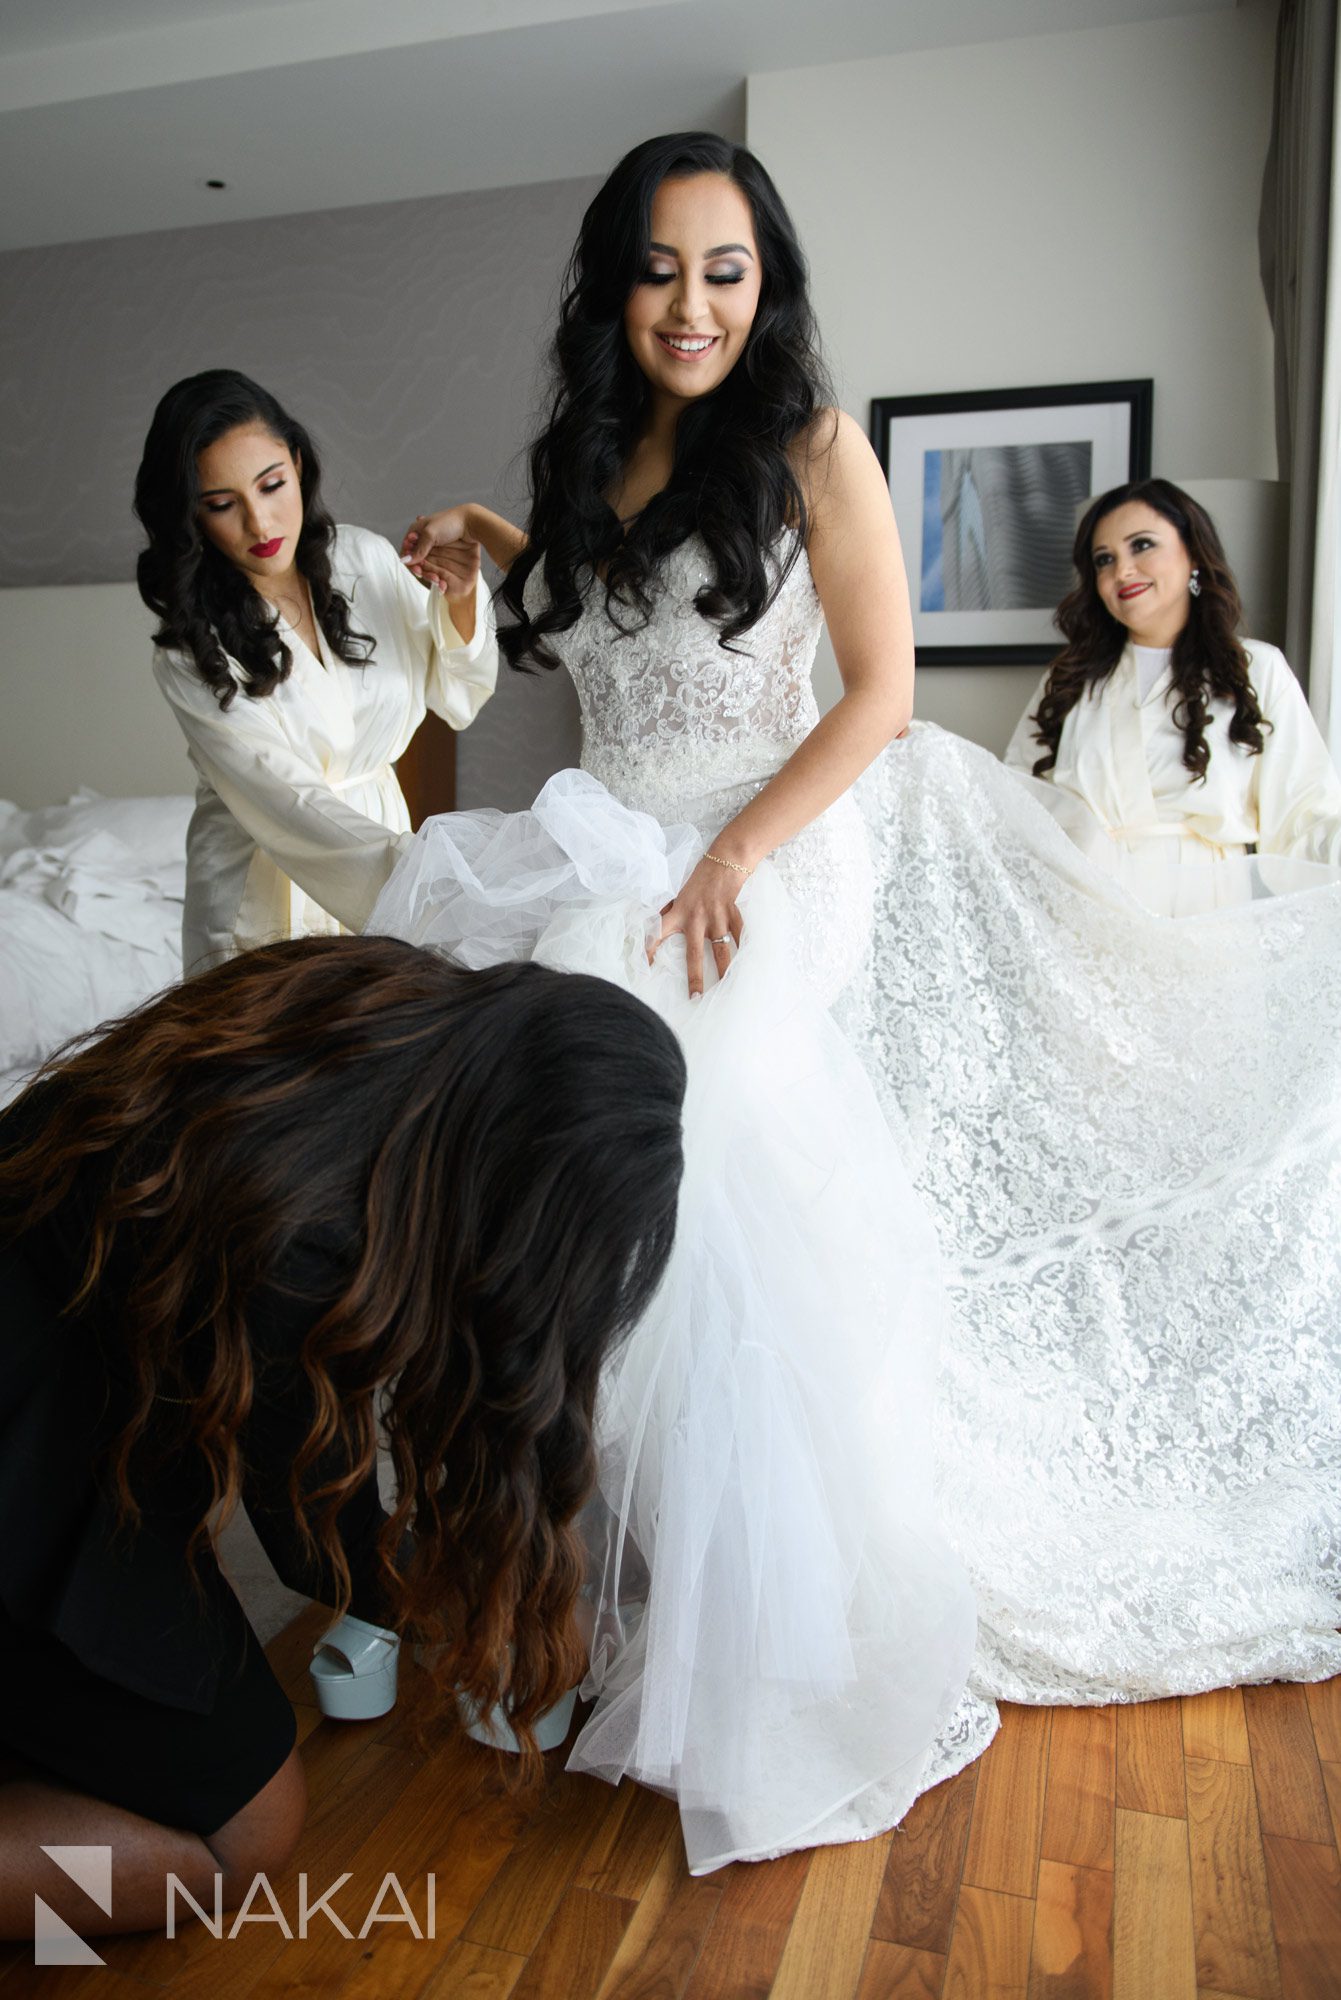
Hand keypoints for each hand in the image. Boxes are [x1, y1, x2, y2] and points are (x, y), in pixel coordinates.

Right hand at [400, 508, 480, 601]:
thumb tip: (406, 561)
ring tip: (436, 580)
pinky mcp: (444, 554)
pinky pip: (437, 567)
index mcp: (416, 530)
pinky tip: (441, 580)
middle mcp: (423, 540)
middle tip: (425, 575)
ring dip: (429, 573)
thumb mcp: (431, 534)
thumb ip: (419, 548)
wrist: (472, 523)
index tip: (415, 568)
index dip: (408, 560)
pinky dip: (438, 574)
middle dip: (420, 569)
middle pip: (416, 559)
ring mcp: (434, 548)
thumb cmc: (450, 522)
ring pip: (426, 565)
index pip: (406, 549)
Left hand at [650, 856, 744, 997]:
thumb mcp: (680, 895)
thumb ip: (672, 913)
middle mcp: (697, 918)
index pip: (658, 933)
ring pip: (721, 950)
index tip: (645, 970)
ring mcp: (717, 918)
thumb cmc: (699, 879)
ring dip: (724, 971)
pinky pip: (741, 936)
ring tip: (727, 989)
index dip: (650, 950)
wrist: (724, 860)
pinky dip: (746, 950)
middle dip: (694, 977)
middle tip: (695, 998)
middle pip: (694, 954)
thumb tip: (658, 930)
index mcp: (679, 913)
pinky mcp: (733, 915)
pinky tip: (750, 967)